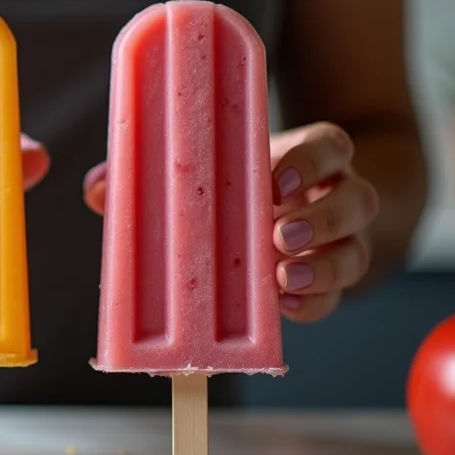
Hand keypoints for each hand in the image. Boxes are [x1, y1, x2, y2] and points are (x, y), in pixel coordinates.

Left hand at [81, 121, 378, 322]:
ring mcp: (341, 242)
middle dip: (322, 220)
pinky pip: (336, 298)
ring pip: (354, 253)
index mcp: (308, 157)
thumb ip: (155, 175)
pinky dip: (314, 304)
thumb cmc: (237, 184)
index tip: (274, 181)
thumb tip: (97, 188)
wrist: (292, 214)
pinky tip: (285, 307)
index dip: (309, 161)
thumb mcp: (208, 170)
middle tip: (279, 237)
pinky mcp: (332, 284)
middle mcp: (335, 196)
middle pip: (357, 200)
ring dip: (323, 268)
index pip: (329, 147)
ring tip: (282, 278)